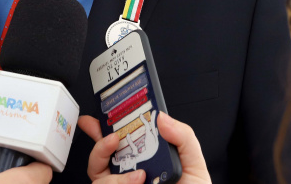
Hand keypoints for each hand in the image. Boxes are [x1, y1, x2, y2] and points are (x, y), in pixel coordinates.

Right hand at [78, 112, 211, 183]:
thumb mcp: (194, 167)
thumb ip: (183, 138)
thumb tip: (162, 117)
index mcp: (146, 163)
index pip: (124, 140)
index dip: (111, 124)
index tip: (106, 113)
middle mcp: (128, 176)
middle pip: (101, 152)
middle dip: (97, 138)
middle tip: (104, 133)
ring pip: (96, 171)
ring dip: (112, 167)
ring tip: (138, 174)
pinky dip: (118, 182)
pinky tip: (136, 181)